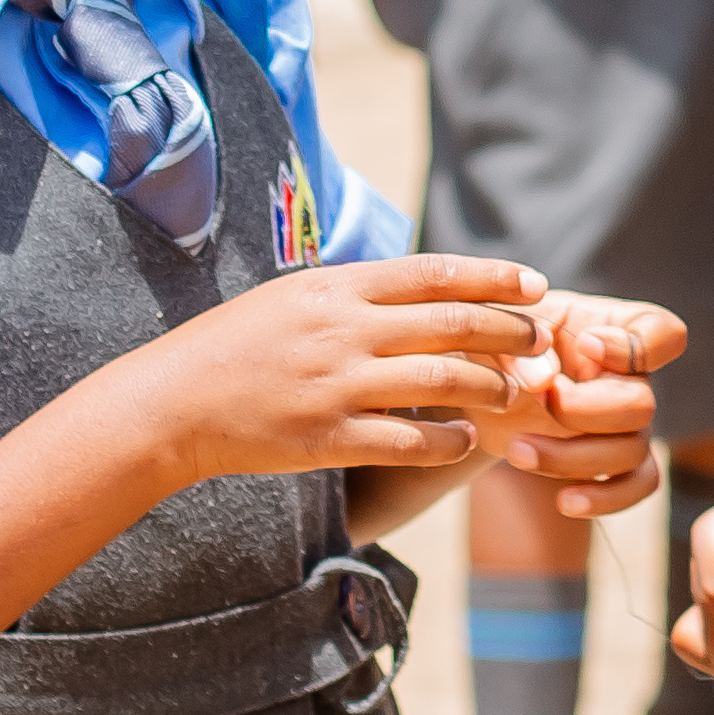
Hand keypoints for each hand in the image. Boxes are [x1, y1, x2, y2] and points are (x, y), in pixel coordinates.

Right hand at [128, 252, 548, 486]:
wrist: (172, 402)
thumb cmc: (236, 346)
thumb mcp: (295, 296)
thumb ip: (357, 292)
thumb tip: (424, 287)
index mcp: (337, 288)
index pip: (435, 273)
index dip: (495, 278)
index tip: (535, 286)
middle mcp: (343, 331)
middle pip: (453, 324)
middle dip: (509, 332)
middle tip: (541, 342)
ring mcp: (337, 386)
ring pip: (443, 382)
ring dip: (491, 388)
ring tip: (514, 393)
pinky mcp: (327, 439)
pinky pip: (409, 442)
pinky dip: (450, 442)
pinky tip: (469, 441)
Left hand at [498, 293, 687, 518]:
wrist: (485, 385)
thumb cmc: (499, 344)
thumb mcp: (499, 333)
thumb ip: (517, 348)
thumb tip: (543, 381)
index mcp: (614, 328)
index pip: (663, 334)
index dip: (635, 346)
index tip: (586, 345)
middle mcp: (632, 377)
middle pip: (641, 404)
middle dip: (582, 410)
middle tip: (536, 401)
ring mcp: (629, 423)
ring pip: (630, 452)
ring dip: (570, 457)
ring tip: (516, 451)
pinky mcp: (615, 461)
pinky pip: (636, 487)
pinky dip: (605, 498)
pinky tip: (564, 501)